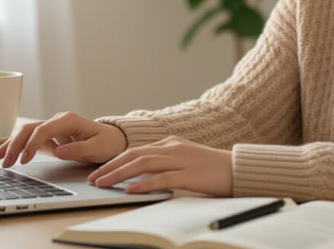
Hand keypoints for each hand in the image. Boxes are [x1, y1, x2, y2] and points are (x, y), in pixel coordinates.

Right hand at [0, 111, 127, 167]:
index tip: (24, 159)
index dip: (32, 144)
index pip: (44, 130)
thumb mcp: (97, 147)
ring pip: (25, 133)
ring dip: (11, 145)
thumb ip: (78, 149)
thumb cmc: (106, 142)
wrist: (111, 140)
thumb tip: (59, 151)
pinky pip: (29, 141)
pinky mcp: (49, 138)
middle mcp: (57, 121)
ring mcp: (52, 129)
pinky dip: (17, 147)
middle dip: (15, 145)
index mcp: (68, 120)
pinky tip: (5, 154)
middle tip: (5, 162)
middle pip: (30, 129)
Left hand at [88, 136, 232, 196]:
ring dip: (119, 174)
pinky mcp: (190, 174)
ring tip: (103, 184)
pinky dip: (144, 184)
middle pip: (134, 155)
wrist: (239, 169)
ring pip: (142, 164)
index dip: (115, 161)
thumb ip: (167, 164)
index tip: (100, 171)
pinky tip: (130, 190)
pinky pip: (162, 179)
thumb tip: (143, 177)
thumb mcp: (186, 160)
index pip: (136, 150)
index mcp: (171, 143)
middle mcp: (173, 148)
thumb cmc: (213, 169)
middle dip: (111, 167)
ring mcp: (181, 160)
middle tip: (93, 178)